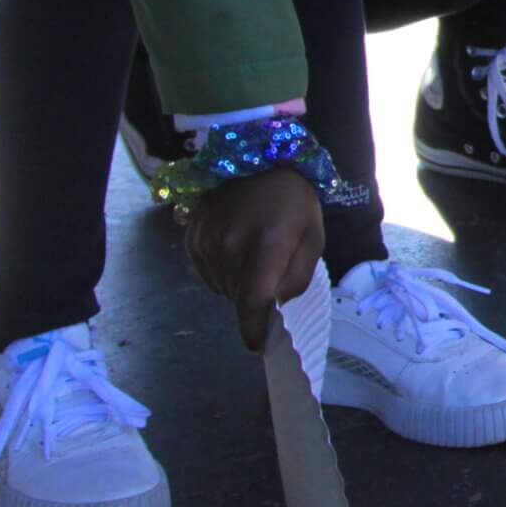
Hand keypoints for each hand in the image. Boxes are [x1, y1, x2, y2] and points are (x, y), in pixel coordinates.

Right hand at [183, 166, 325, 349]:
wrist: (255, 161)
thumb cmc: (293, 201)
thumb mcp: (313, 236)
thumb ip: (299, 275)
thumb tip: (277, 304)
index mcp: (266, 245)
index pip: (253, 300)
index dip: (253, 328)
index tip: (258, 345)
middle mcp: (231, 246)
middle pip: (239, 297)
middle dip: (255, 296)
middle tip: (268, 272)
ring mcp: (206, 242)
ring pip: (222, 287)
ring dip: (237, 283)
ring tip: (252, 255)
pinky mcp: (192, 239)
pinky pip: (207, 273)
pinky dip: (221, 271)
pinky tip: (234, 248)